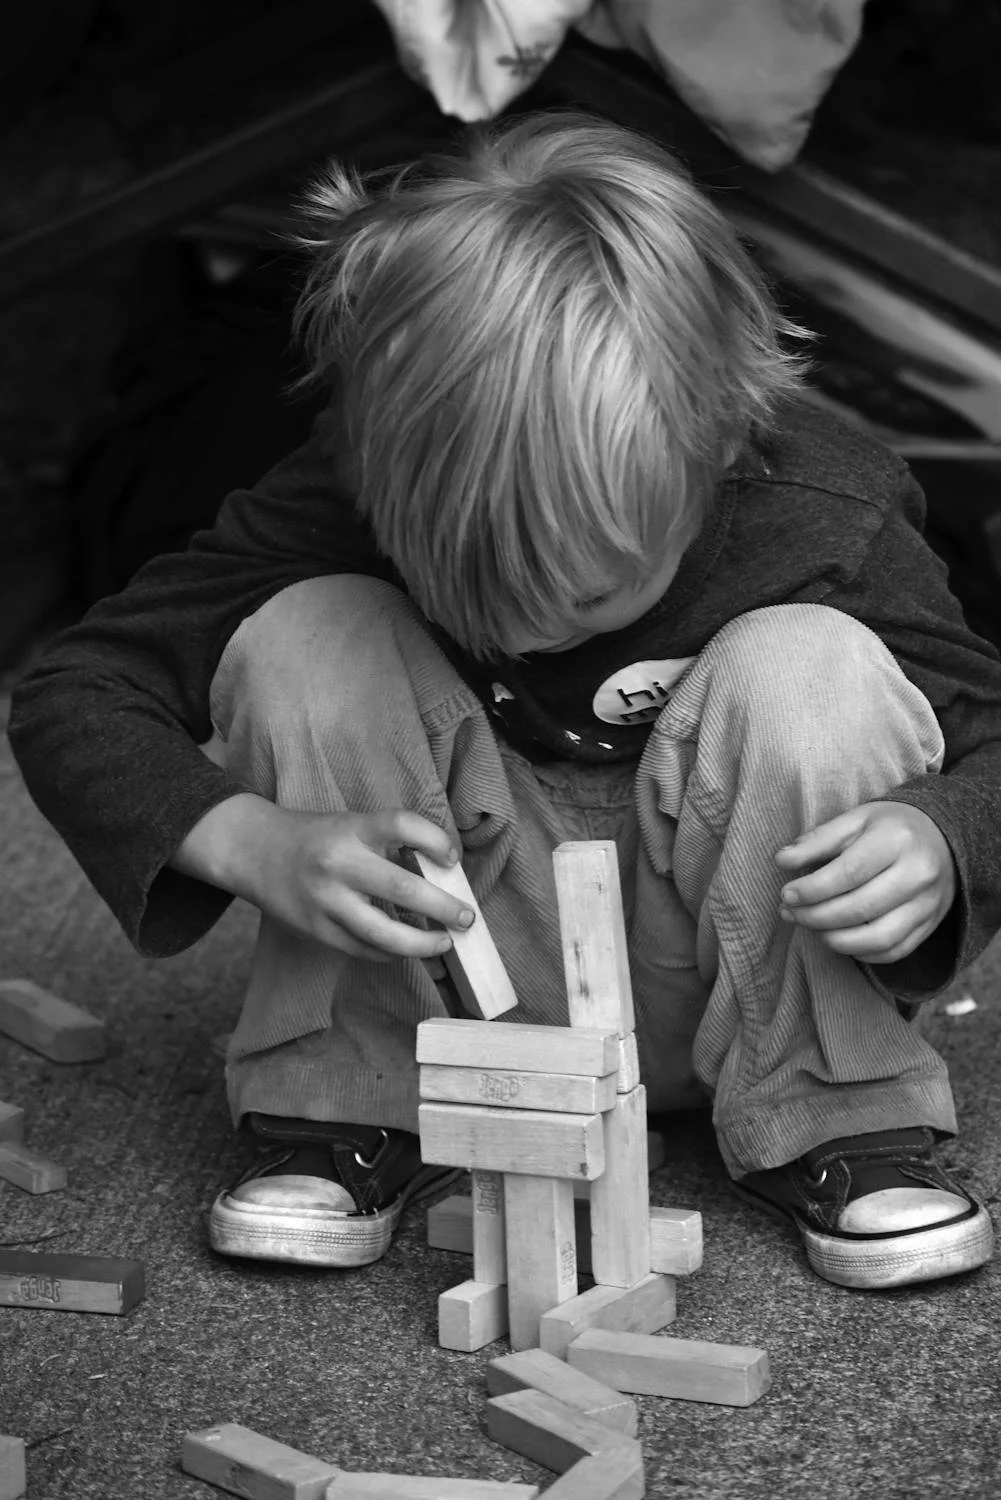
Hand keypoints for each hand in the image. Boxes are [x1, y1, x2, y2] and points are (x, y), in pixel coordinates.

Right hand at [239, 804, 475, 962]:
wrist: (254, 851)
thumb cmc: (316, 838)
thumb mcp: (350, 826)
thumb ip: (388, 846)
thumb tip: (443, 877)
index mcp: (351, 828)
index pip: (402, 825)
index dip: (435, 840)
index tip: (452, 858)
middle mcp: (339, 863)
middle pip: (401, 888)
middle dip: (443, 907)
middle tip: (467, 917)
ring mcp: (325, 900)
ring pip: (382, 933)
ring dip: (422, 943)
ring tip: (444, 943)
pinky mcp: (316, 929)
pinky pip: (363, 949)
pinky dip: (391, 952)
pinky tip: (406, 949)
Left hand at [774, 800, 956, 963]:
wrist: (943, 837)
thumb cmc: (889, 827)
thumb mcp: (855, 820)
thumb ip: (817, 840)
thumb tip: (781, 860)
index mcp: (897, 840)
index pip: (849, 872)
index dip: (812, 889)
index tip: (786, 894)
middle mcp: (918, 874)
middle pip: (860, 908)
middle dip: (816, 916)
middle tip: (789, 913)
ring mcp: (929, 903)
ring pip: (878, 937)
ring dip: (835, 939)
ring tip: (810, 927)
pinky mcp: (931, 924)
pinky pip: (894, 951)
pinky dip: (861, 951)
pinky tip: (838, 938)